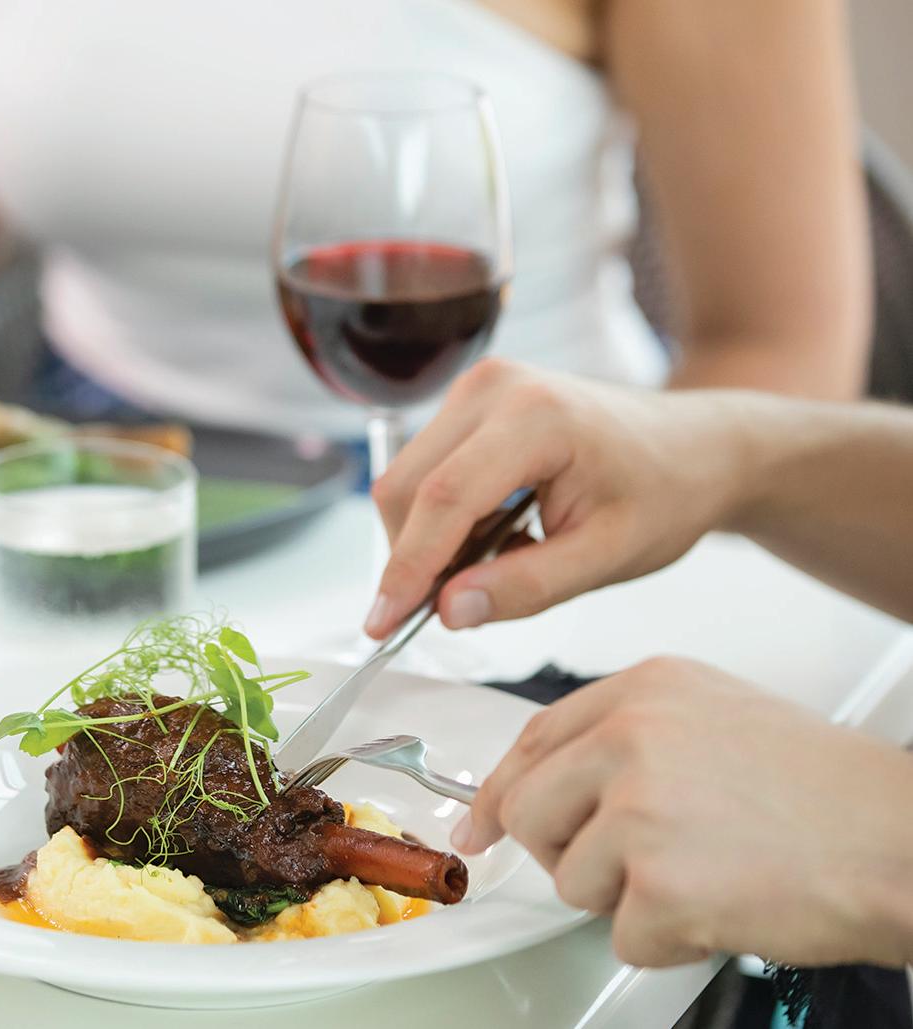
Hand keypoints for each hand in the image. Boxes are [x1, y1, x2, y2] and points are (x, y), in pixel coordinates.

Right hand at [365, 359, 749, 638]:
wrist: (695, 446)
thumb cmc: (665, 495)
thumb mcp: (607, 557)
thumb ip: (526, 587)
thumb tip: (448, 610)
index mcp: (537, 417)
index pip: (443, 499)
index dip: (406, 568)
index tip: (382, 626)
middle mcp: (494, 388)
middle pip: (407, 488)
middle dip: (413, 558)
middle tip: (454, 608)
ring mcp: (477, 388)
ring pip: (406, 482)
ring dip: (429, 539)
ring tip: (498, 562)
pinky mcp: (469, 401)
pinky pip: (423, 471)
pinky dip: (441, 519)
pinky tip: (495, 535)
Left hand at [454, 657, 912, 967]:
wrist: (902, 839)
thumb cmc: (823, 790)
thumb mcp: (712, 717)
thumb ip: (623, 739)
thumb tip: (542, 784)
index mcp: (641, 690)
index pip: (532, 741)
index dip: (499, 792)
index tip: (478, 826)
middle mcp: (630, 738)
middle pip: (527, 813)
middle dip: (566, 852)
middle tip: (631, 863)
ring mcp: (639, 809)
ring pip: (571, 880)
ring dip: (628, 898)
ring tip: (704, 871)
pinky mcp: (659, 883)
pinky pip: (622, 935)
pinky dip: (668, 939)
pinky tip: (723, 903)